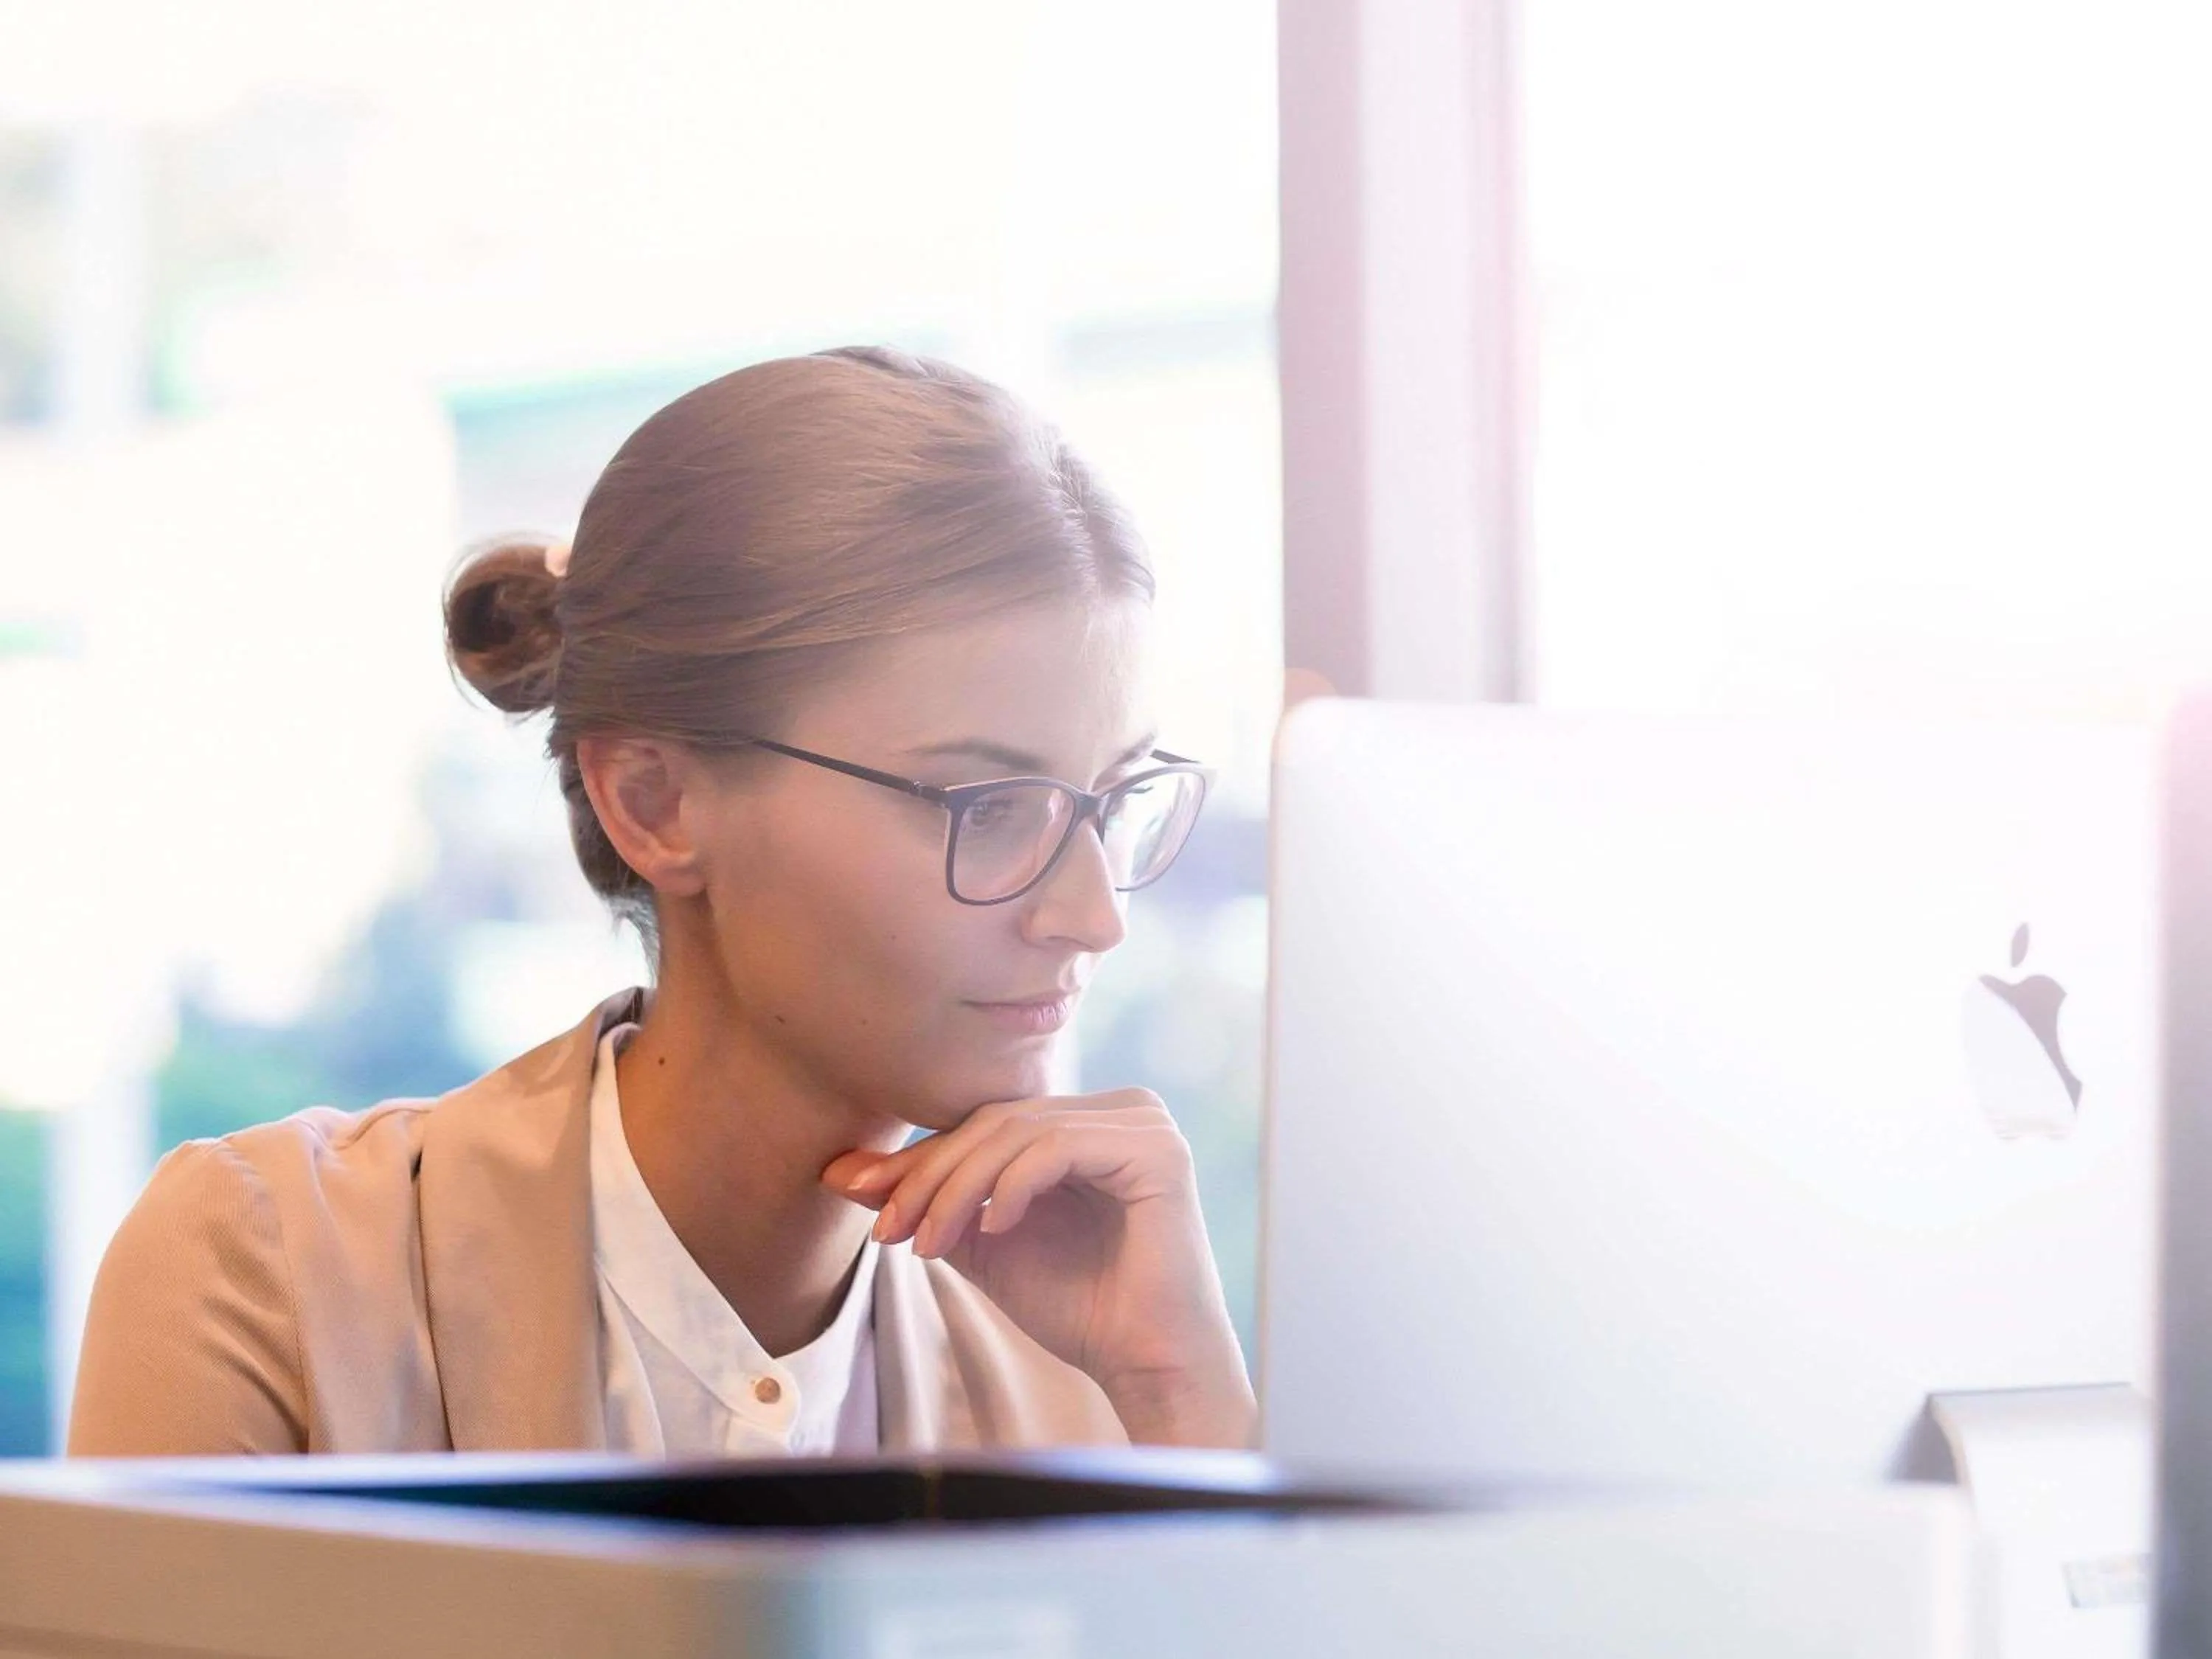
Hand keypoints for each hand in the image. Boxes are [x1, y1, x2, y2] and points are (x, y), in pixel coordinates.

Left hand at [820, 1089, 1255, 1447]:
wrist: (1144, 1363)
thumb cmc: (1077, 1305)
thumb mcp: (980, 1243)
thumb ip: (925, 1201)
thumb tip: (836, 1172)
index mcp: (1085, 1118)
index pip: (987, 1122)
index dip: (923, 1161)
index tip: (868, 1207)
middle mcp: (1120, 1107)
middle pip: (998, 1120)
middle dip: (932, 1175)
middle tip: (888, 1230)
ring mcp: (1144, 1122)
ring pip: (1021, 1130)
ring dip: (960, 1187)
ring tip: (931, 1244)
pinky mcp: (1157, 1149)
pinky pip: (1060, 1147)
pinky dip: (1013, 1186)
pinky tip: (993, 1231)